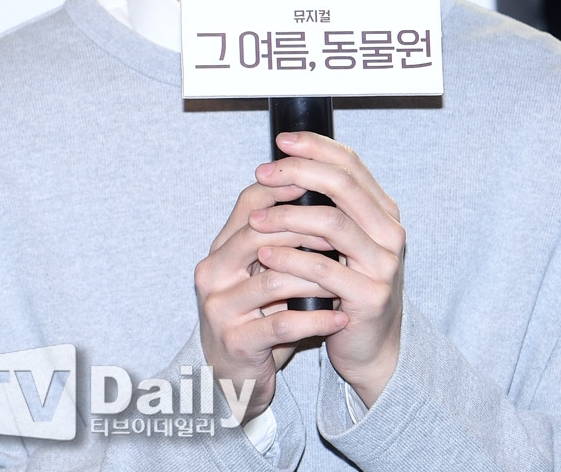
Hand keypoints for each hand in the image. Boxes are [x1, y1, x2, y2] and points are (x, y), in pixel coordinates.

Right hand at [194, 176, 348, 421]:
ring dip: (316, 278)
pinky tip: (340, 318)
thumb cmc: (258, 315)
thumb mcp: (264, 273)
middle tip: (343, 233)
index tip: (318, 182)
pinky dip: (316, 320)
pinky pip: (281, 324)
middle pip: (258, 236)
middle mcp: (213, 273)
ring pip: (273, 280)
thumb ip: (282, 241)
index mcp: (221, 249)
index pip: (248, 204)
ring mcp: (220, 308)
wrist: (234, 378)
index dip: (281, 188)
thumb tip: (325, 199)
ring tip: (347, 277)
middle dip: (305, 232)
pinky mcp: (235, 342)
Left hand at [249, 130, 404, 407]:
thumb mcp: (338, 242)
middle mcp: (390, 232)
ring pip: (333, 223)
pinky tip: (266, 254)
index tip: (281, 141)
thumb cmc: (344, 288)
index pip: (351, 163)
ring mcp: (384, 265)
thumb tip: (282, 166)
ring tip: (255, 219)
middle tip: (264, 172)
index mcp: (383, 211)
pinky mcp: (370, 297)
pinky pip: (324, 269)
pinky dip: (291, 258)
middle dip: (299, 172)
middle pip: (343, 185)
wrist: (370, 348)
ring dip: (288, 216)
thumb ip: (324, 206)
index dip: (315, 147)